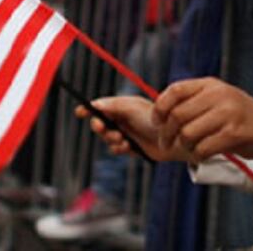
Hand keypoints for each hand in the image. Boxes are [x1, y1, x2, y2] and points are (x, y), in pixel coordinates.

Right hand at [76, 96, 191, 161]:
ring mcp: (126, 133)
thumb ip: (113, 105)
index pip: (100, 106)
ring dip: (111, 139)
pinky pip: (116, 149)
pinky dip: (119, 148)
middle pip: (100, 123)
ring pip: (107, 138)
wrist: (173, 139)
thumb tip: (95, 103)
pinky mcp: (131, 147)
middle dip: (100, 127)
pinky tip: (129, 147)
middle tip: (102, 127)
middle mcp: (122, 119)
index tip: (79, 112)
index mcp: (122, 106)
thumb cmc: (154, 119)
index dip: (89, 108)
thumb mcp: (133, 108)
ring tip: (123, 139)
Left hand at [151, 77, 252, 168]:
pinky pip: (203, 148)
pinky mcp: (235, 134)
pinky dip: (197, 156)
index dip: (160, 108)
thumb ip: (193, 101)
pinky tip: (201, 155)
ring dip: (184, 147)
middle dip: (166, 134)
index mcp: (210, 85)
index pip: (175, 90)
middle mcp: (218, 95)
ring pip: (188, 134)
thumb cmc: (239, 115)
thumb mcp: (218, 98)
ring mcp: (228, 114)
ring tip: (190, 149)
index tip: (156, 122)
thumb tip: (159, 114)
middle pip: (178, 115)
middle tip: (165, 144)